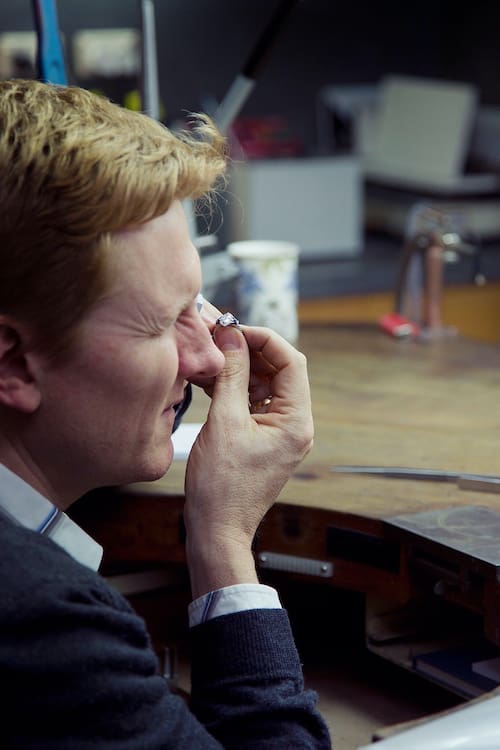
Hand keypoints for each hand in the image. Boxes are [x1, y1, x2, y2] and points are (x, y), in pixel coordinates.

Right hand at [183, 323, 312, 597]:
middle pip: (278, 370)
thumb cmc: (221, 487)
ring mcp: (278, 432)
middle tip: (218, 338)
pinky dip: (233, 387)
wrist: (216, 529)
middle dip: (249, 351)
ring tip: (209, 355)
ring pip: (263, 384)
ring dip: (238, 368)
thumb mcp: (224, 423)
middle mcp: (294, 425)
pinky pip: (251, 401)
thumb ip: (231, 375)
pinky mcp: (261, 437)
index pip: (291, 362)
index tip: (234, 329)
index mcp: (296, 422)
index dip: (263, 339)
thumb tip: (232, 337)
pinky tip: (209, 377)